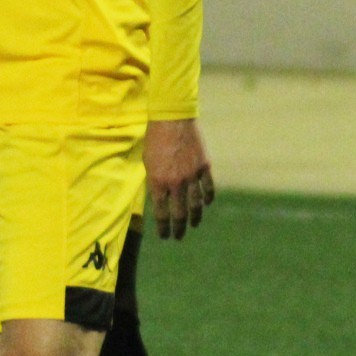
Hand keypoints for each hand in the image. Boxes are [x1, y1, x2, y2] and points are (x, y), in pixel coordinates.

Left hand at [145, 118, 215, 238]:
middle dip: (179, 228)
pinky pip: (208, 188)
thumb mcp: (148, 163)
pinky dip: (207, 198)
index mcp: (158, 182)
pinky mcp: (204, 166)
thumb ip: (154, 181)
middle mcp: (176, 182)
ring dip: (195, 217)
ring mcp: (192, 175)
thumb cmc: (154, 139)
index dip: (163, 227)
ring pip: (196, 204)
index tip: (164, 236)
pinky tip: (206, 205)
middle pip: (179, 213)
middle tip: (178, 236)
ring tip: (193, 224)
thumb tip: (158, 198)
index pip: (161, 213)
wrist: (172, 118)